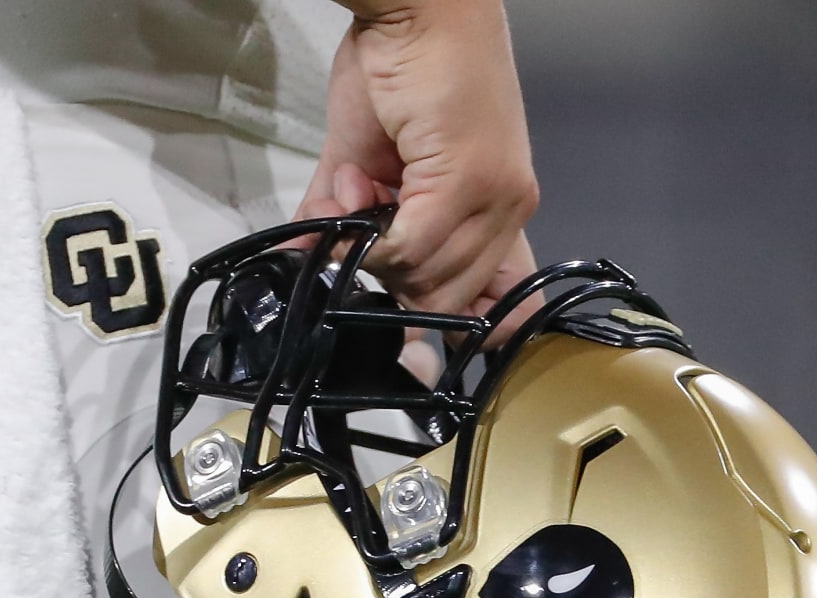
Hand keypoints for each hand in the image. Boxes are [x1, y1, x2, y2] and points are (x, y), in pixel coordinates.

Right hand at [297, 1, 540, 330]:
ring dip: (373, 248)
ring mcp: (494, 198)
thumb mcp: (377, 164)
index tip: (415, 344)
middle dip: (393, 281)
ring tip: (357, 187)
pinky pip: (410, 248)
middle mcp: (509, 209)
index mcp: (497, 211)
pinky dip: (371, 236)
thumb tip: (307, 271)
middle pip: (447, 300)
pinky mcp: (468, 181)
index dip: (456, 330)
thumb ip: (351, 224)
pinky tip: (358, 192)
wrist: (419, 6)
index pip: (499, 304)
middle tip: (360, 220)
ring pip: (426, 280)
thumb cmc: (403, 71)